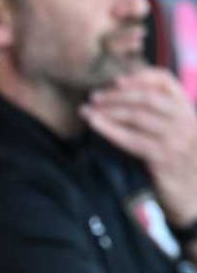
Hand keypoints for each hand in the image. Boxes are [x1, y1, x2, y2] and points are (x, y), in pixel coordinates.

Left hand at [79, 67, 196, 226]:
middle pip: (147, 98)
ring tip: (87, 111)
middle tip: (93, 97)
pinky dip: (110, 130)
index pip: (166, 81)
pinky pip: (132, 139)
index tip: (116, 79)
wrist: (191, 195)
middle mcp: (185, 121)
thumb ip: (155, 114)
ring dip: (108, 111)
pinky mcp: (164, 158)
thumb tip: (119, 94)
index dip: (140, 77)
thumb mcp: (171, 133)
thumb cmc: (174, 162)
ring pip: (137, 117)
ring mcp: (177, 139)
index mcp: (186, 110)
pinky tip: (95, 125)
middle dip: (116, 96)